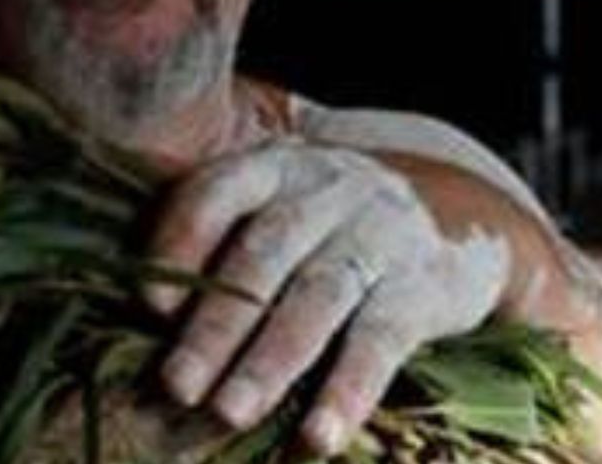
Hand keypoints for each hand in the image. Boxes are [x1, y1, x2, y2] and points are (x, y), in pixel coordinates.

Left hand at [144, 138, 511, 455]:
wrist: (450, 211)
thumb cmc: (326, 221)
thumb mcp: (276, 203)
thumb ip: (219, 239)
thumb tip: (151, 312)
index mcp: (274, 165)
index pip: (219, 192)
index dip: (182, 242)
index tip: (151, 303)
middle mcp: (325, 189)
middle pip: (263, 256)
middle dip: (216, 325)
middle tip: (177, 384)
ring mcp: (378, 232)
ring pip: (316, 298)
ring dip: (270, 362)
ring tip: (229, 413)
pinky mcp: (422, 284)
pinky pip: (382, 339)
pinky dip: (348, 390)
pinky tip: (318, 437)